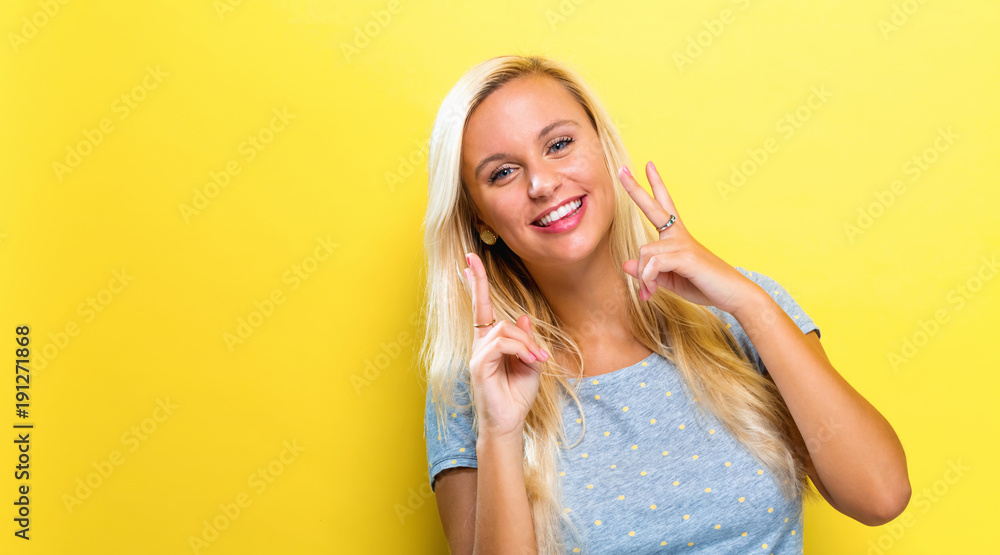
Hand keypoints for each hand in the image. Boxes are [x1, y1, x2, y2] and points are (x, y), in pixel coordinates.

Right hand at [463, 252, 549, 440]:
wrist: (510, 421)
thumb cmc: (518, 394)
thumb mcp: (530, 362)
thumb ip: (527, 340)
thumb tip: (524, 318)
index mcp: (489, 342)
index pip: (481, 306)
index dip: (476, 281)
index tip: (469, 259)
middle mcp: (480, 344)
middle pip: (502, 321)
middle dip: (525, 337)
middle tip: (540, 357)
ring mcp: (477, 354)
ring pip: (504, 330)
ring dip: (526, 345)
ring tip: (536, 361)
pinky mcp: (479, 364)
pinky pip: (501, 343)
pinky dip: (520, 350)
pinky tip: (529, 362)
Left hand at [617, 161, 761, 315]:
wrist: (732, 295)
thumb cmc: (703, 285)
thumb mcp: (669, 280)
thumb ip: (648, 272)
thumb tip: (625, 264)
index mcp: (676, 236)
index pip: (663, 205)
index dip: (656, 185)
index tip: (648, 166)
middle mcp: (679, 235)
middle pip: (653, 207)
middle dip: (636, 189)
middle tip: (621, 170)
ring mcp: (683, 244)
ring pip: (645, 252)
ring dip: (642, 276)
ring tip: (648, 293)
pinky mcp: (686, 257)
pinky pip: (653, 264)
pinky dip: (648, 280)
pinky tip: (651, 292)